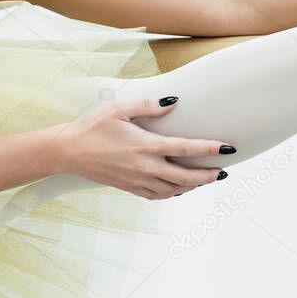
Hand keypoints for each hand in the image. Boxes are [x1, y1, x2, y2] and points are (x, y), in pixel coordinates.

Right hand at [56, 98, 233, 199]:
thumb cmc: (93, 127)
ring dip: (193, 186)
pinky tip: (180, 188)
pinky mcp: (130, 188)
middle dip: (208, 175)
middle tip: (225, 171)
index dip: (209, 149)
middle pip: (186, 176)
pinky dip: (174, 193)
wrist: (69, 152)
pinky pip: (158, 195)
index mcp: (146, 145)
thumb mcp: (119, 109)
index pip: (186, 148)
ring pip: (174, 189)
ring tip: (208, 179)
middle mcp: (145, 167)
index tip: (227, 148)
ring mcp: (138, 180)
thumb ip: (148, 107)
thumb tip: (173, 102)